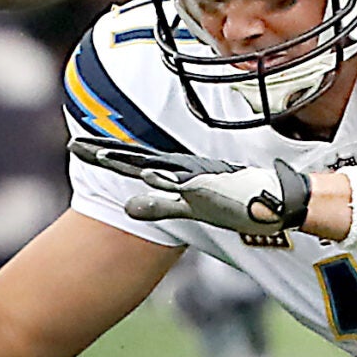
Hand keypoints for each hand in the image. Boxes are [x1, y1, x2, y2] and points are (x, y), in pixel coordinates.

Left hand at [68, 136, 312, 241]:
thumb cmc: (239, 203)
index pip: (134, 161)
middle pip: (135, 159)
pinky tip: (146, 175)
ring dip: (128, 161)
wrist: (281, 199)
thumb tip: (125, 209)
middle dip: (105, 153)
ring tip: (100, 156)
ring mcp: (195, 178)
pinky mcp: (211, 189)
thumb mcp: (188, 208)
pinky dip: (165, 179)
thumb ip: (158, 206)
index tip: (81, 148)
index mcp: (177, 172)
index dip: (108, 153)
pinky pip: (184, 185)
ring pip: (153, 167)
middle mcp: (182, 171)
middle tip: (75, 147)